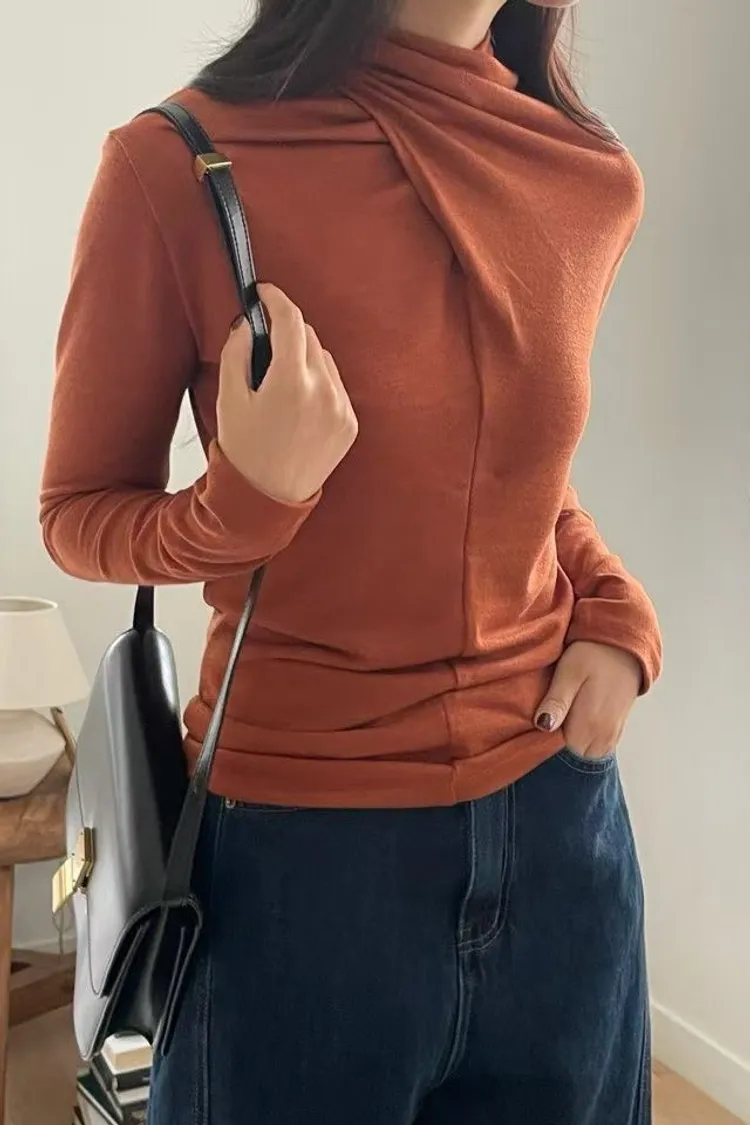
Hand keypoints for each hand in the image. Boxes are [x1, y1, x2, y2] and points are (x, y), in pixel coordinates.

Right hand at [217, 283, 357, 503]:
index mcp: (291, 381)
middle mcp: (323, 391)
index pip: (290, 319)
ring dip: (303, 359)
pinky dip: (318, 384)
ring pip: (324, 360)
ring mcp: (341, 408)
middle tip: (264, 347)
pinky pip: (335, 386)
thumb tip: (250, 322)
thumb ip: (237, 351)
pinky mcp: (350, 423)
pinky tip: (298, 405)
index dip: (275, 299)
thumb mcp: (229, 398)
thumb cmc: (244, 450)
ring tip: (281, 384)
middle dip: (286, 333)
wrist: (268, 499)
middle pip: (308, 337)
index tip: (262, 293)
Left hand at [535, 642, 640, 758]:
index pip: (563, 753)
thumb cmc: (592, 654)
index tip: (540, 728)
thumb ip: (557, 701)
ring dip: (576, 744)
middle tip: (550, 723)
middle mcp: (604, 734)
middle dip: (562, 747)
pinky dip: (588, 741)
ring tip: (563, 721)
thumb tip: (543, 726)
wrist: (624, 645)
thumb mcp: (569, 672)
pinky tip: (578, 722)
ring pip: (589, 754)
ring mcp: (614, 732)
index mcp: (590, 724)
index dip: (548, 744)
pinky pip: (601, 747)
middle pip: (576, 757)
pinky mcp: (619, 726)